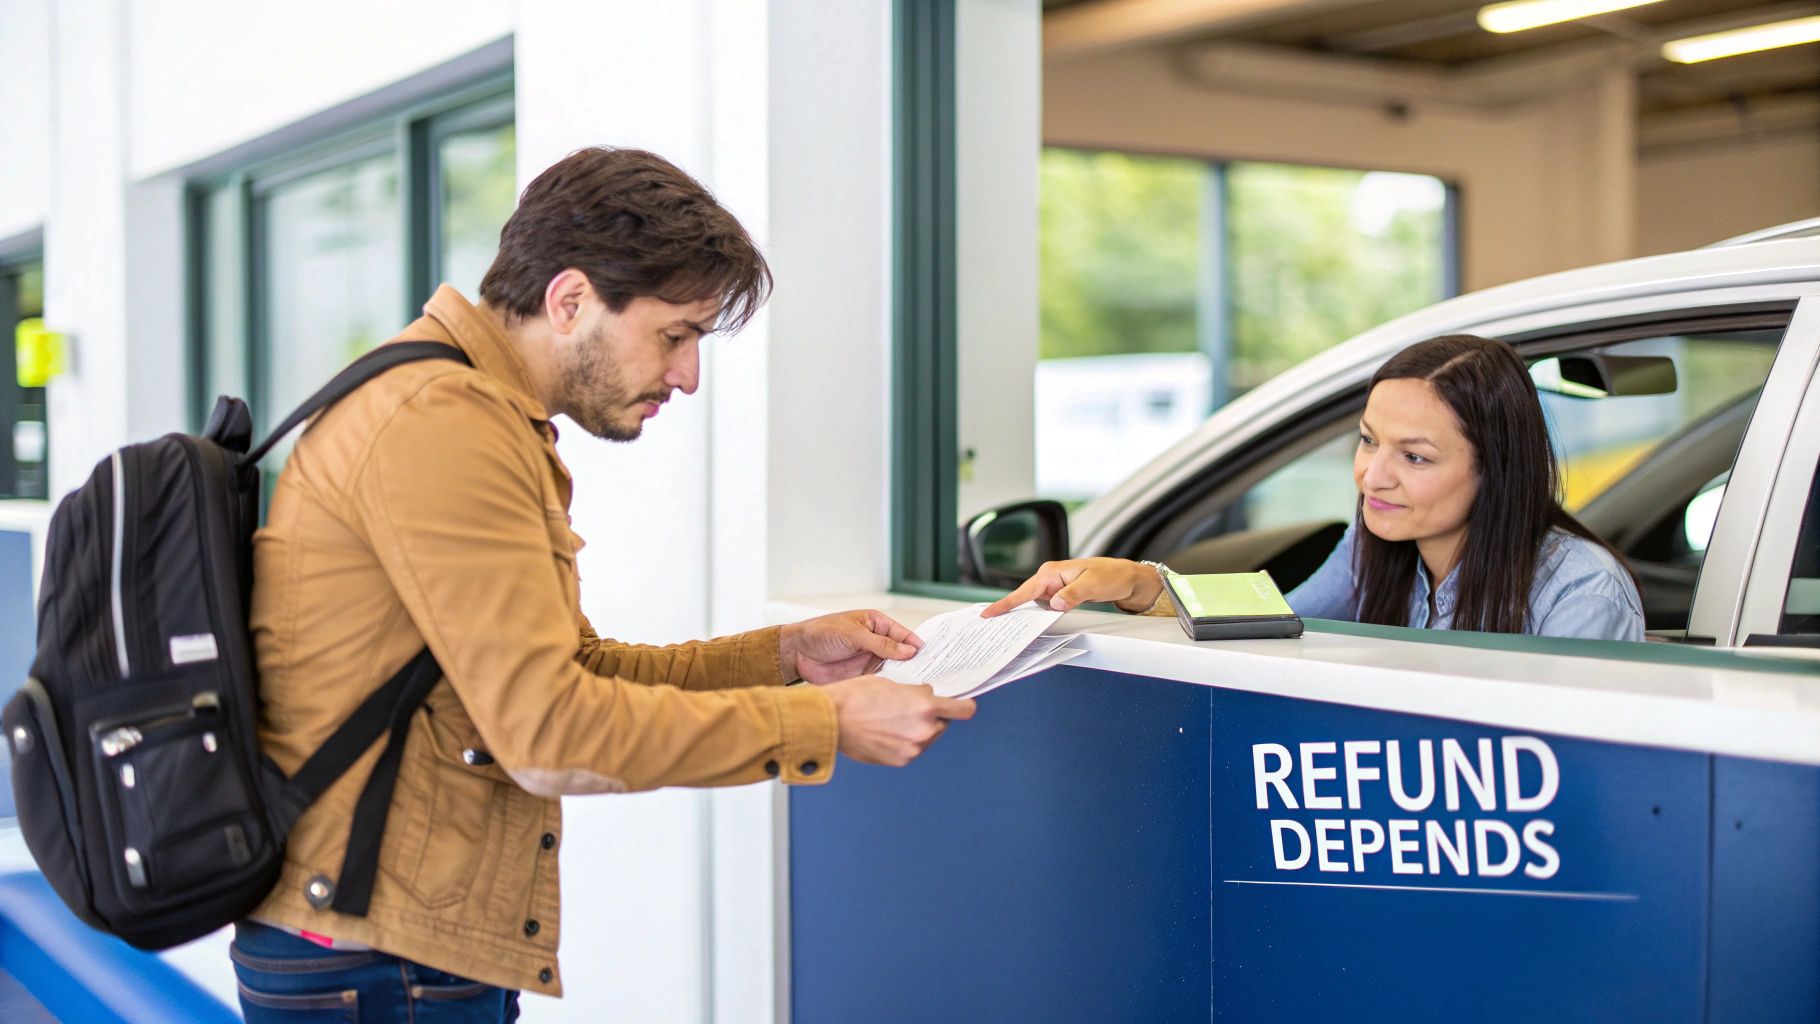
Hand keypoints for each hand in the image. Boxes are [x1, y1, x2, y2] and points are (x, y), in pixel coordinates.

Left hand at [780, 610, 922, 683]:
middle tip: (933, 674)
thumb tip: (909, 651)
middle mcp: (878, 642)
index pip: (904, 634)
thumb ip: (881, 644)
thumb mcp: (853, 635)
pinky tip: (902, 694)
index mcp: (877, 624)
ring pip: (895, 669)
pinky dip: (892, 687)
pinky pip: (883, 681)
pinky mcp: (864, 677)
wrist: (797, 653)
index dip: (918, 644)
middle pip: (903, 653)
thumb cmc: (821, 633)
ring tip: (922, 687)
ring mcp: (871, 660)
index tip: (932, 655)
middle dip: (916, 662)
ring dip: (905, 676)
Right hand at [822, 676, 975, 766]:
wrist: (831, 719)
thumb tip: (928, 696)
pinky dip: (905, 742)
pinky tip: (887, 732)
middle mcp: (924, 730)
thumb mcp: (892, 683)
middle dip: (933, 717)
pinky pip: (913, 749)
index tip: (960, 705)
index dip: (963, 706)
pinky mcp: (901, 761)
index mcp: (925, 706)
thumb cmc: (856, 697)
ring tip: (894, 721)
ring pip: (928, 738)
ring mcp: (913, 748)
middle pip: (944, 724)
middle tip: (911, 709)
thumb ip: (916, 692)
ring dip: (919, 730)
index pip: (964, 710)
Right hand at [980, 558, 1161, 616]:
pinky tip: (1028, 623)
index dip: (1006, 603)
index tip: (989, 613)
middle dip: (1008, 610)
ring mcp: (1054, 586)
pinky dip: (1036, 614)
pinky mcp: (1060, 594)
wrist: (1128, 578)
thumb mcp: (1093, 585)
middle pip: (1023, 597)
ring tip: (1005, 628)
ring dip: (1022, 614)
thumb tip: (1055, 604)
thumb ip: (1072, 594)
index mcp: (1052, 572)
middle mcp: (1050, 577)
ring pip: (1032, 603)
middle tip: (991, 625)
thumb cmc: (1112, 576)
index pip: (1025, 591)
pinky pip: (1043, 606)